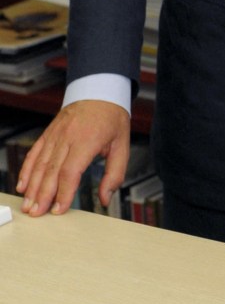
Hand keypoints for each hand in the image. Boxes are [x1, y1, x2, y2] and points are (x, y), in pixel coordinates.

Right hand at [17, 100, 131, 215]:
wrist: (99, 90)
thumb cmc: (112, 118)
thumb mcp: (122, 145)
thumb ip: (115, 174)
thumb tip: (105, 199)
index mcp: (87, 140)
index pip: (71, 171)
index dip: (63, 192)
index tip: (58, 209)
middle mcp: (67, 137)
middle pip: (51, 170)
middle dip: (42, 194)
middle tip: (36, 214)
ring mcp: (55, 134)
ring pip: (40, 164)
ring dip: (32, 186)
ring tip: (28, 205)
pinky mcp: (48, 133)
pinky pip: (35, 153)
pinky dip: (27, 170)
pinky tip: (23, 185)